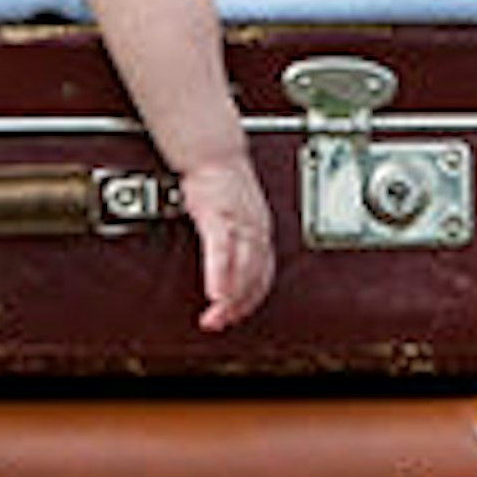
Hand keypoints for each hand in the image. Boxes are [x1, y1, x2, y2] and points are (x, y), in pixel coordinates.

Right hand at [180, 155, 274, 331]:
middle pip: (255, 277)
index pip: (263, 275)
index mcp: (261, 231)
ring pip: (243, 269)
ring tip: (216, 317)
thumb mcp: (233, 215)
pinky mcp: (219, 216)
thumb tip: (229, 266)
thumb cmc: (220, 182)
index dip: (252, 299)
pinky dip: (220, 276)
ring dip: (230, 298)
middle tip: (221, 324)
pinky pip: (223, 253)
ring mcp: (240, 223)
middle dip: (239, 306)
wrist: (213, 153)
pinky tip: (214, 294)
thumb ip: (235, 241)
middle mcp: (256, 229)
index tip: (236, 316)